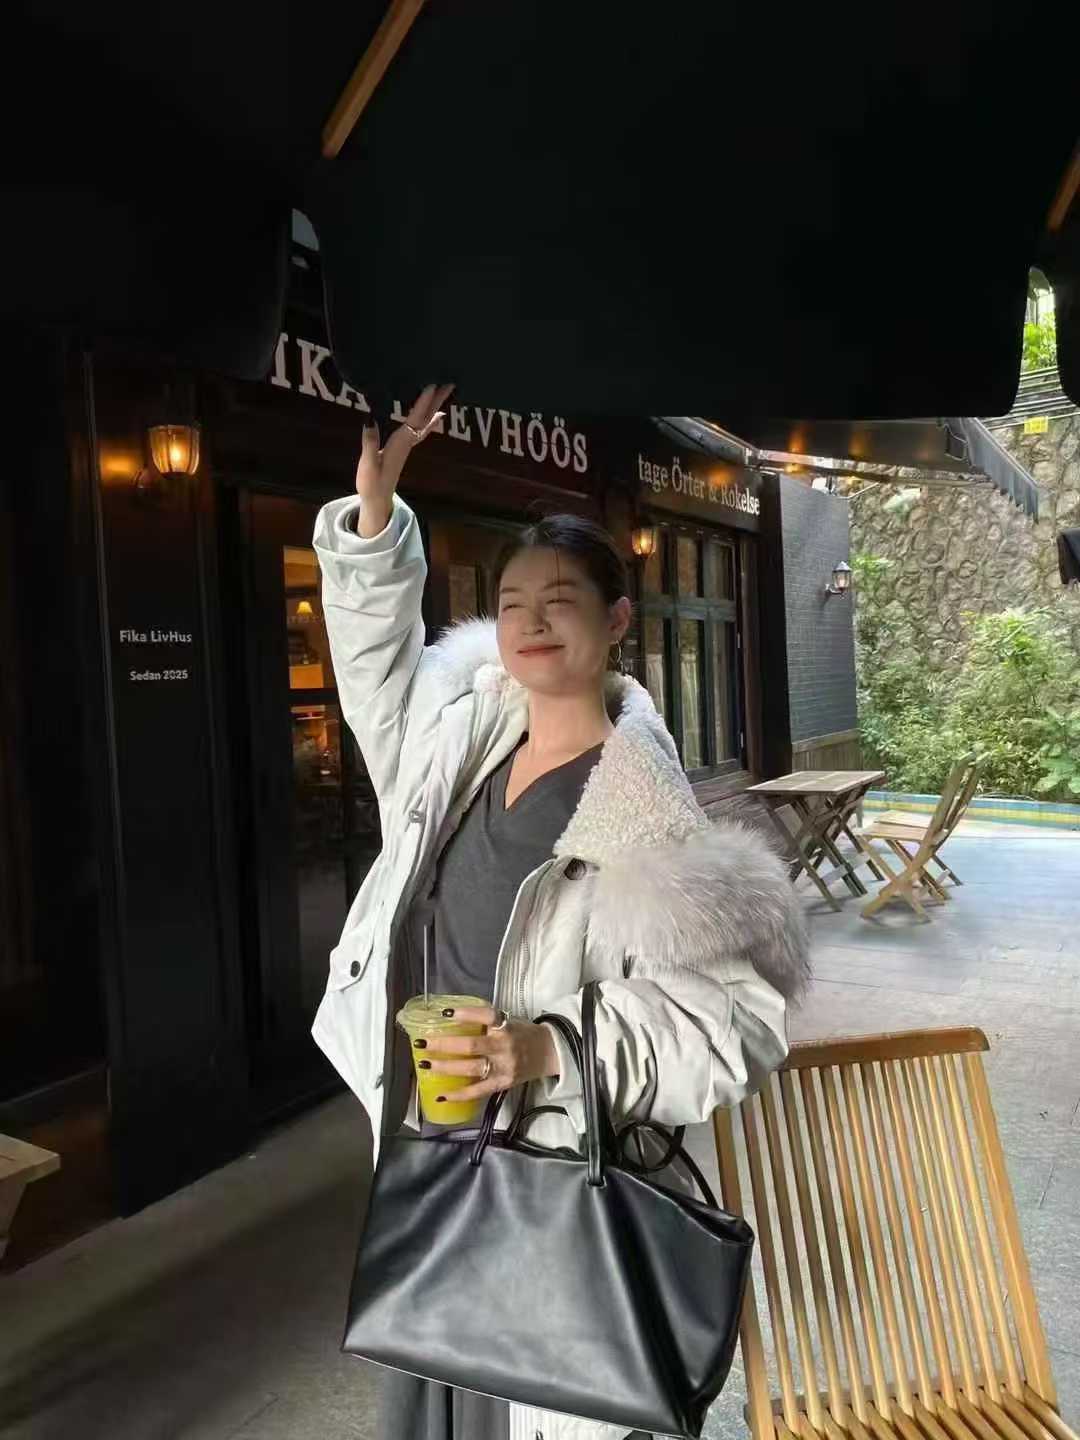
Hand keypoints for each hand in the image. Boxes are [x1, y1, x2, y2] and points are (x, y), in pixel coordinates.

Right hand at [355, 384, 453, 536]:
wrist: (377, 500)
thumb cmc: (371, 483)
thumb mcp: (368, 464)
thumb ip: (370, 443)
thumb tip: (370, 419)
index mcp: (400, 443)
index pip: (414, 419)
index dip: (422, 402)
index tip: (432, 385)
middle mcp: (407, 442)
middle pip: (425, 418)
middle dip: (437, 400)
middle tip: (449, 383)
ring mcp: (407, 445)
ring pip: (425, 422)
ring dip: (435, 406)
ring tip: (446, 393)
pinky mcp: (403, 448)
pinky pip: (420, 428)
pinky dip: (429, 419)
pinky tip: (436, 416)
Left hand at [418, 1004, 559, 1106]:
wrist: (548, 1053)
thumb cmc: (523, 1034)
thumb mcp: (509, 1020)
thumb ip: (486, 1020)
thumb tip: (451, 1016)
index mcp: (506, 1026)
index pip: (486, 1016)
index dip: (466, 1014)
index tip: (445, 1012)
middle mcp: (504, 1047)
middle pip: (471, 1045)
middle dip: (444, 1045)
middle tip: (422, 1042)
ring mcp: (503, 1068)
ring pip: (470, 1068)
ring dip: (445, 1067)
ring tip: (425, 1064)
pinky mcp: (502, 1084)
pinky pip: (478, 1091)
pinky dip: (459, 1095)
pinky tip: (441, 1095)